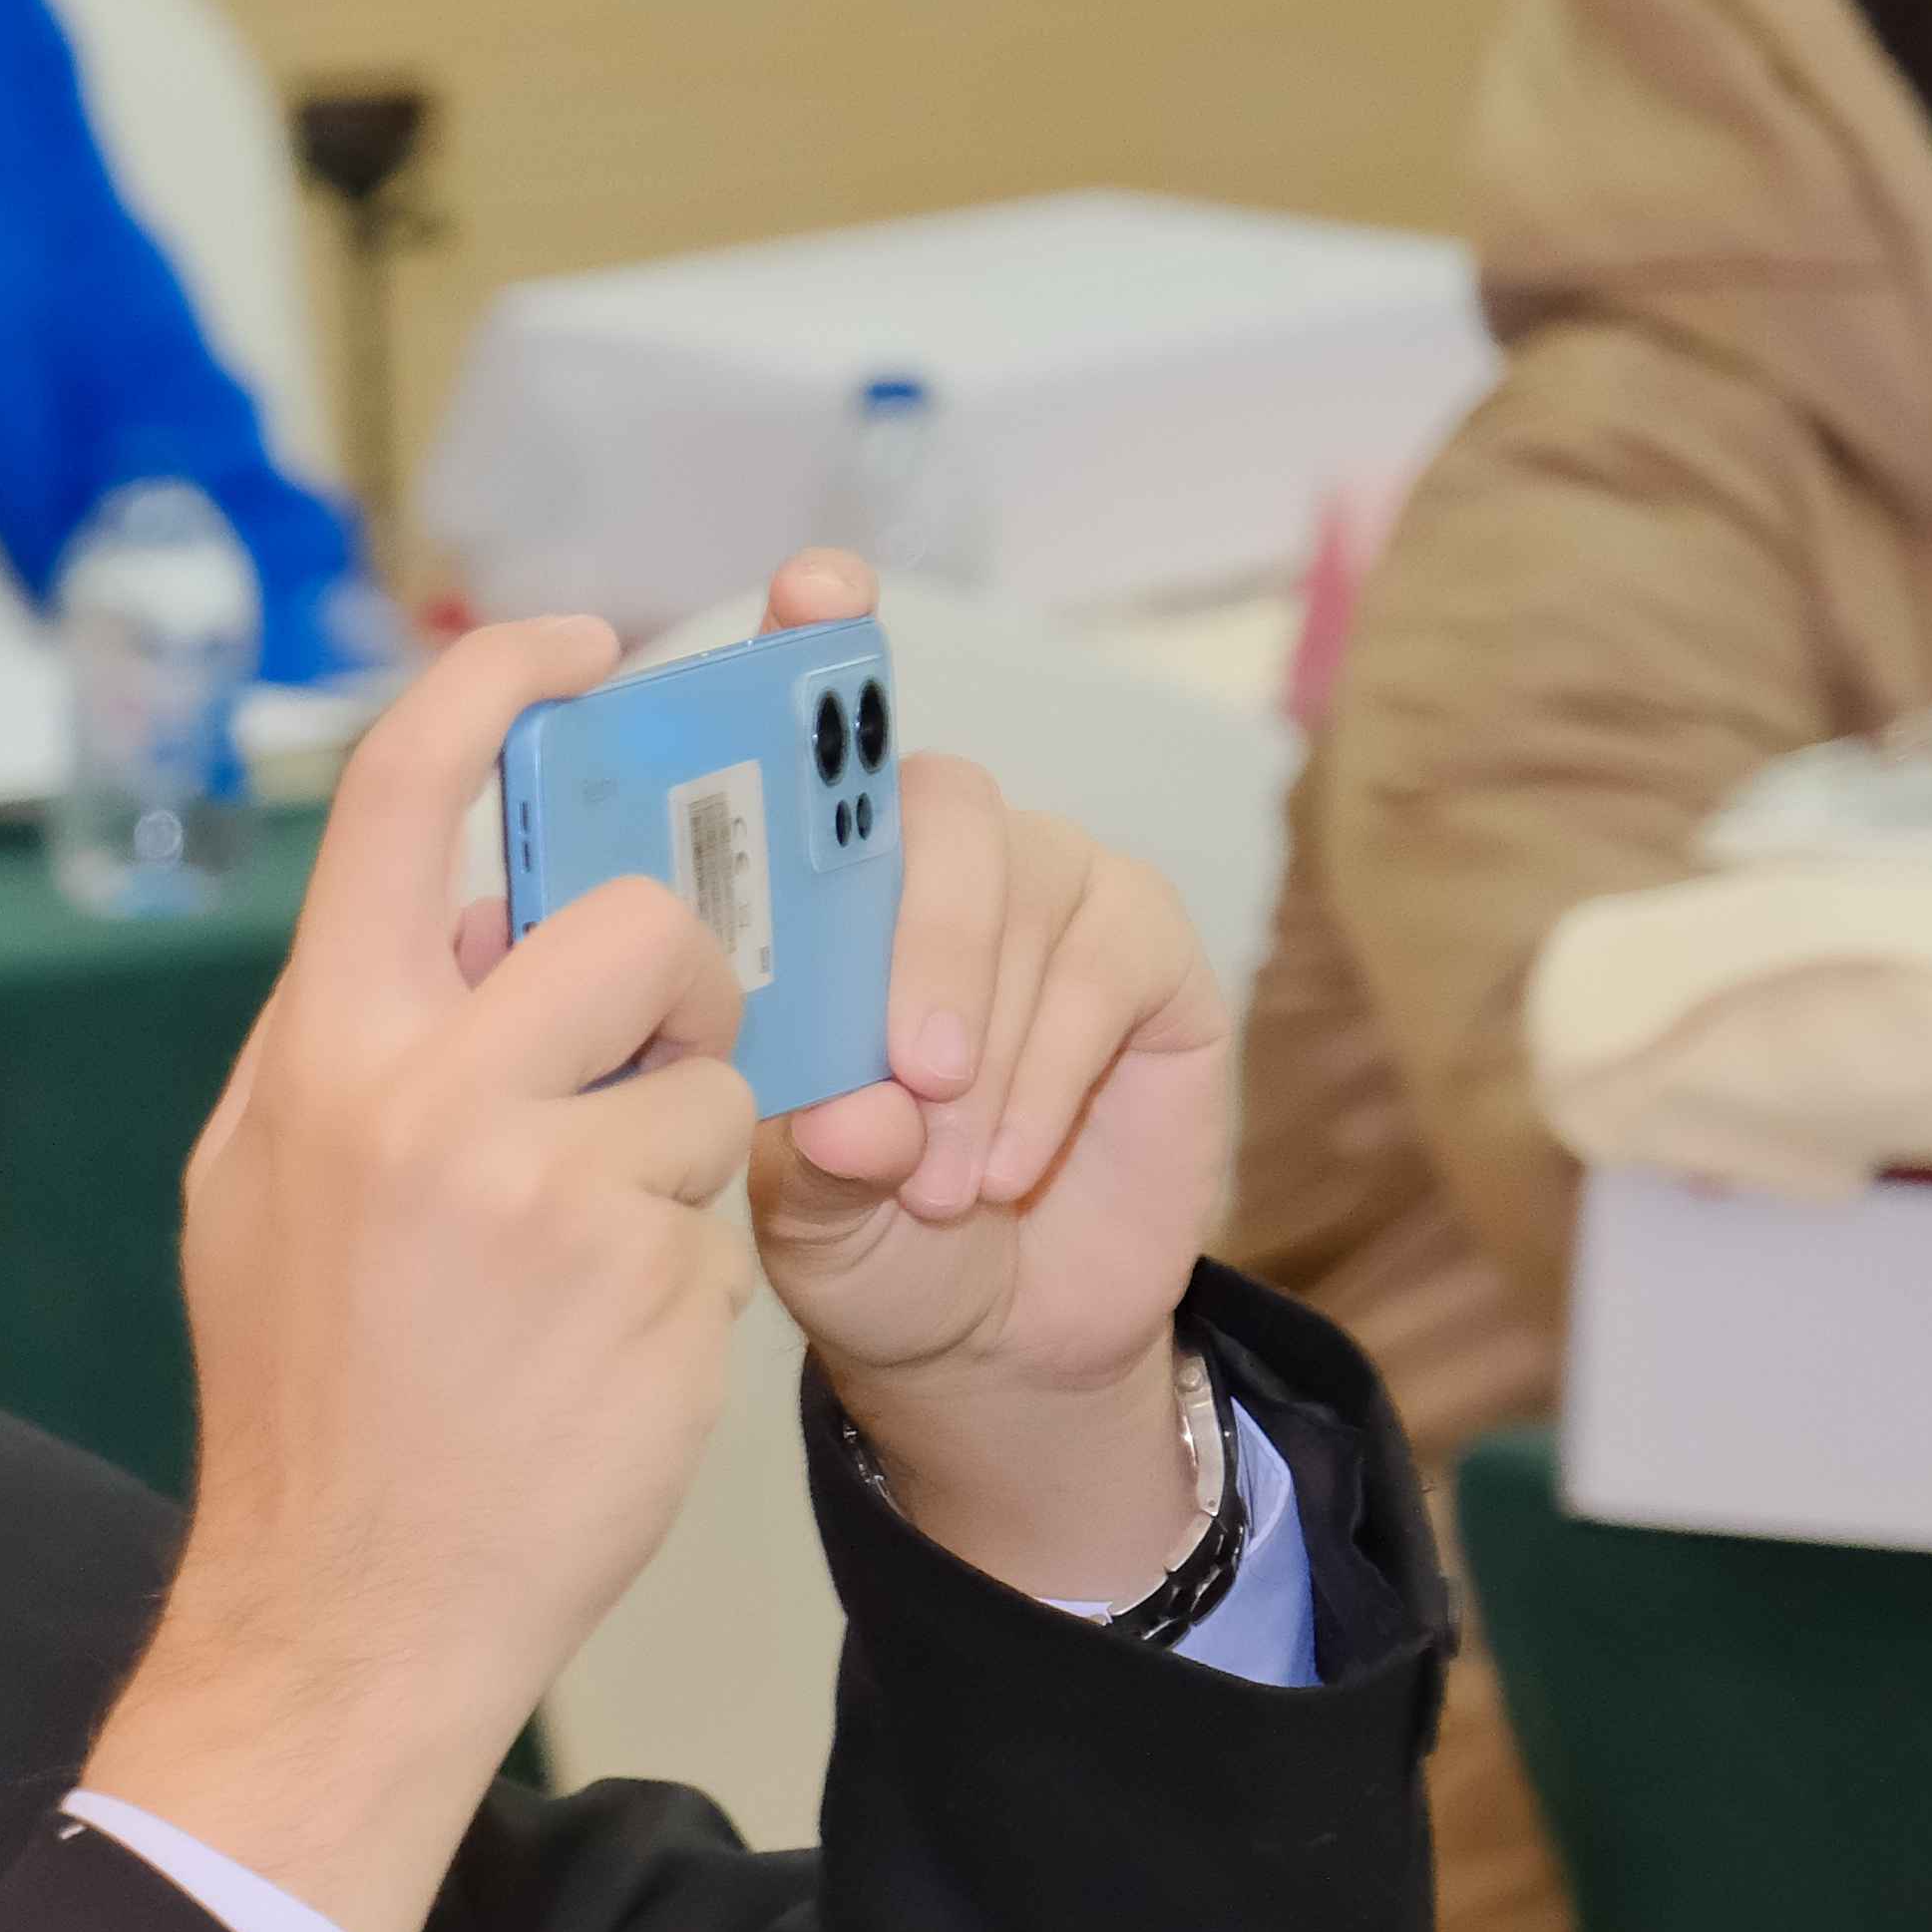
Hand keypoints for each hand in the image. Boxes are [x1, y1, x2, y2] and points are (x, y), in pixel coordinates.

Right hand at [81, 614, 749, 1931]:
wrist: (346, 1614)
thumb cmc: (314, 1405)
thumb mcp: (266, 1189)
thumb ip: (358, 1038)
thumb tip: (469, 907)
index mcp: (316, 1052)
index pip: (402, 793)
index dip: (502, 685)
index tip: (580, 645)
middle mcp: (418, 1093)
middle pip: (628, 923)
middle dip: (673, 983)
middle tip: (642, 1069)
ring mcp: (539, 1187)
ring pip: (702, 1075)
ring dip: (679, 1151)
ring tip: (588, 1263)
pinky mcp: (645, 1280)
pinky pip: (724, 1208)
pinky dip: (687, 1268)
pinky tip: (604, 1351)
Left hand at [729, 554, 1235, 1605]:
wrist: (985, 1342)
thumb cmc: (856, 1241)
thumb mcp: (785, 1200)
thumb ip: (791, 1139)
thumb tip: (838, 1110)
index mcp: (803, 883)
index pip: (801, 731)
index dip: (809, 642)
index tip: (814, 588)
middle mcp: (921, 855)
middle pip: (920, 809)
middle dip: (905, 948)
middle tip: (889, 1091)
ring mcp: (1042, 887)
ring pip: (1010, 896)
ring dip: (973, 1051)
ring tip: (932, 1181)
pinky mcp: (1146, 949)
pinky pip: (1101, 972)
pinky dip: (1043, 1081)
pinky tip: (1000, 1170)